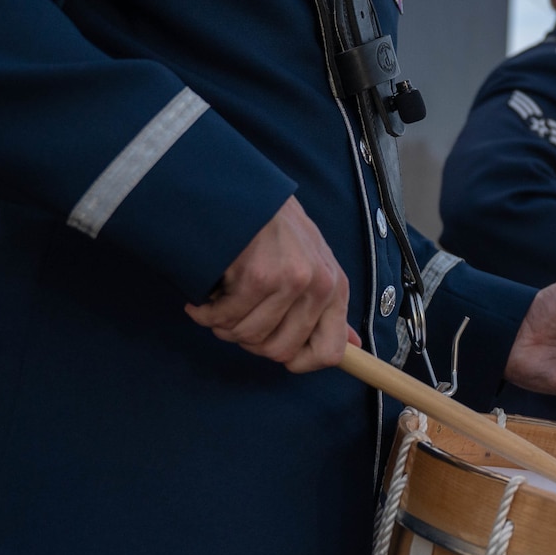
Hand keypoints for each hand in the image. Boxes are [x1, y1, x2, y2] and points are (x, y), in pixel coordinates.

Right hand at [185, 196, 351, 372]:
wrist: (245, 193)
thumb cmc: (277, 231)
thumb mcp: (315, 263)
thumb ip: (328, 306)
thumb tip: (351, 346)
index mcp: (335, 288)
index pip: (329, 352)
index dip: (297, 361)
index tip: (272, 345)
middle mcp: (319, 287)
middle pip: (279, 352)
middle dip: (249, 340)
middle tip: (237, 316)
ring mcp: (290, 282)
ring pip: (248, 337)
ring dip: (224, 325)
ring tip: (221, 301)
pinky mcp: (257, 277)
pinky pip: (224, 319)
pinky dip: (205, 313)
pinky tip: (204, 297)